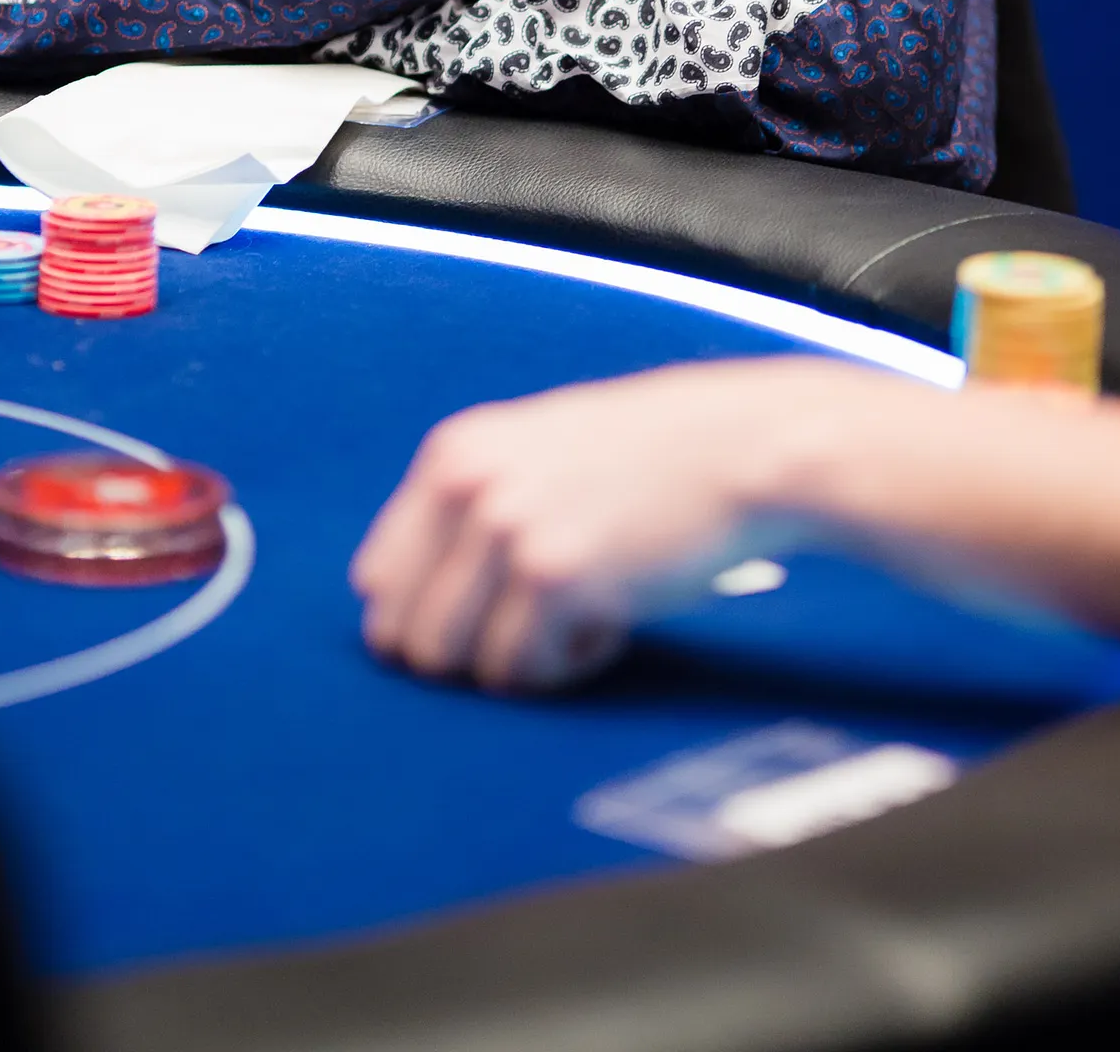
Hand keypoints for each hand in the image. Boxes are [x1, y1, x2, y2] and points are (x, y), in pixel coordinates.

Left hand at [350, 359, 847, 689]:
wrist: (742, 446)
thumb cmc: (650, 458)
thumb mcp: (537, 452)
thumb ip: (470, 506)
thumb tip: (390, 604)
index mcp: (454, 454)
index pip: (377, 578)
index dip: (425, 619)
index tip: (481, 625)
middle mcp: (466, 487)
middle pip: (408, 635)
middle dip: (469, 651)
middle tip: (537, 628)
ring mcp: (505, 530)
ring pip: (458, 662)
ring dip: (520, 658)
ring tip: (579, 615)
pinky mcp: (553, 576)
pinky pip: (525, 672)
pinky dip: (570, 664)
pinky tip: (615, 617)